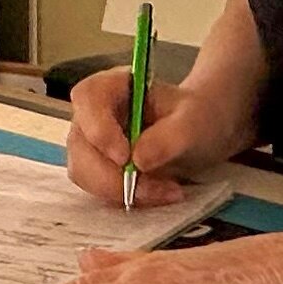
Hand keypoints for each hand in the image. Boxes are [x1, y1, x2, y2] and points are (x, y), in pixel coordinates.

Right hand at [62, 63, 252, 207]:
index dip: (98, 129)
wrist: (201, 135)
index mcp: (113, 86)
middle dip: (112, 175)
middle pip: (81, 144)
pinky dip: (126, 198)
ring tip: (167, 191)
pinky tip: (158, 194)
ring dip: (121, 191)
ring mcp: (91, 143)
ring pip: (84, 173)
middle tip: (155, 188)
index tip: (124, 156)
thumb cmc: (196, 117)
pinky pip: (98, 190)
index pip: (88, 98)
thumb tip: (138, 160)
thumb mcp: (193, 123)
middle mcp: (94, 113)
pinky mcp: (97, 169)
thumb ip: (169, 137)